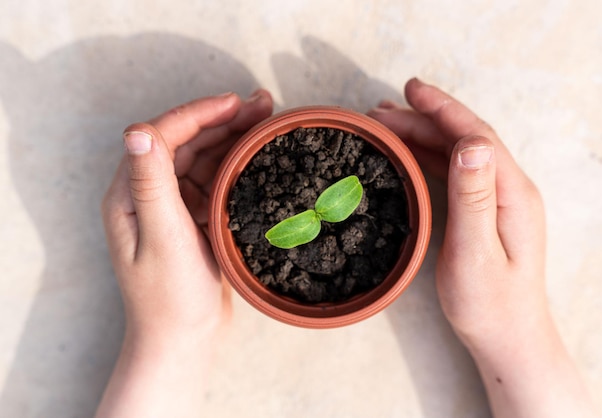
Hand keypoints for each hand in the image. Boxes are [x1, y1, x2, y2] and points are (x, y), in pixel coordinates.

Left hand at [98, 90, 272, 417]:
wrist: (183, 340)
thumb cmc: (170, 297)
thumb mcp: (163, 238)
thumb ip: (151, 183)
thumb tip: (136, 129)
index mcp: (129, 195)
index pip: (162, 137)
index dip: (197, 114)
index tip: (233, 103)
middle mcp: (147, 195)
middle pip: (185, 143)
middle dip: (222, 121)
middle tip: (261, 105)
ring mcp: (171, 207)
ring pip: (202, 160)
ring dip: (232, 139)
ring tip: (266, 122)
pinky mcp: (192, 221)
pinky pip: (213, 183)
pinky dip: (234, 167)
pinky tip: (257, 158)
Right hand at [368, 78, 596, 417]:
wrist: (507, 337)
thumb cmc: (489, 304)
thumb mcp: (476, 252)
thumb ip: (474, 197)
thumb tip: (471, 142)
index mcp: (511, 192)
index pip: (475, 135)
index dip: (442, 109)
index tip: (410, 89)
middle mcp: (508, 189)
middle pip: (464, 139)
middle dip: (423, 119)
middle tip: (380, 111)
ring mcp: (496, 200)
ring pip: (458, 153)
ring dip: (423, 135)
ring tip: (386, 125)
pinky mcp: (484, 212)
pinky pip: (454, 174)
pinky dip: (428, 157)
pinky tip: (407, 155)